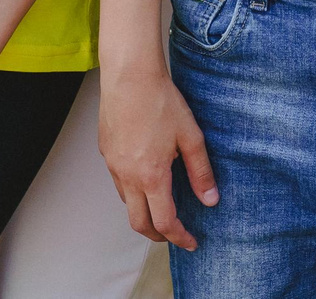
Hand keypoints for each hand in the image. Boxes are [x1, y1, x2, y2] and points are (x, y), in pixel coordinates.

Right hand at [99, 68, 216, 250]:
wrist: (129, 74)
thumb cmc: (160, 101)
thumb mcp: (191, 137)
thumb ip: (201, 172)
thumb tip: (210, 200)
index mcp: (151, 176)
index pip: (164, 222)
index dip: (180, 237)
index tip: (191, 241)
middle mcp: (127, 176)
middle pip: (138, 222)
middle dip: (157, 235)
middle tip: (174, 234)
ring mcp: (112, 164)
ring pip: (126, 202)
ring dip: (143, 212)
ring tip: (161, 205)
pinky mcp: (105, 151)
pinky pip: (118, 181)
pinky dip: (132, 191)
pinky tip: (145, 177)